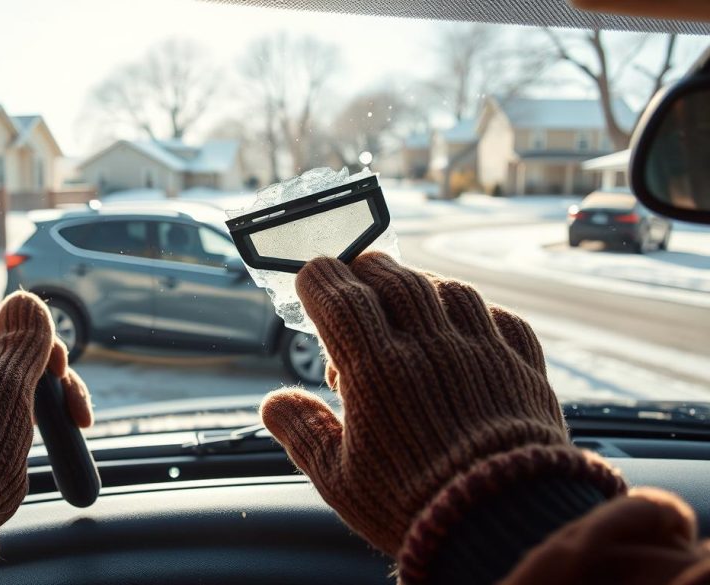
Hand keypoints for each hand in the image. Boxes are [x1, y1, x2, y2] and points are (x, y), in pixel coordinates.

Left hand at [0, 291, 92, 523]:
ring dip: (28, 421)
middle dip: (45, 393)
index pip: (6, 334)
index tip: (63, 378)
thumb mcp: (6, 383)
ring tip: (40, 449)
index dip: (45, 349)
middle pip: (5, 371)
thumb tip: (24, 297)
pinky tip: (8, 468)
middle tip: (76, 422)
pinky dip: (3, 446)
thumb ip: (21, 343)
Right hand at [260, 253, 622, 564]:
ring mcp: (482, 352)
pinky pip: (500, 318)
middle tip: (354, 282)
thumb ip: (302, 432)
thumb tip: (274, 403)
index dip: (318, 279)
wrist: (504, 527)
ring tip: (406, 306)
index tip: (308, 282)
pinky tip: (463, 331)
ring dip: (420, 286)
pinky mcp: (523, 367)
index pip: (338, 294)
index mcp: (376, 369)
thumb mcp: (338, 479)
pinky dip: (476, 315)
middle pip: (393, 277)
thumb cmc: (411, 506)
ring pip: (448, 289)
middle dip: (365, 270)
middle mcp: (430, 347)